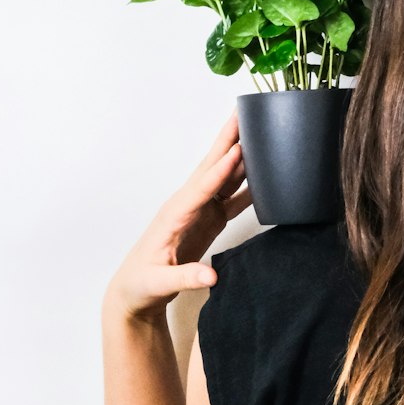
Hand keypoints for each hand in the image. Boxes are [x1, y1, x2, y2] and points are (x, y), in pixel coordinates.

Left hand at [103, 111, 251, 322]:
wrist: (136, 292)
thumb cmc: (142, 284)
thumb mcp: (159, 284)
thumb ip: (185, 277)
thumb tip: (211, 276)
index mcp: (175, 214)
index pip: (201, 188)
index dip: (221, 170)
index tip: (237, 150)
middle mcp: (189, 205)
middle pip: (214, 166)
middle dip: (230, 139)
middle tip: (246, 113)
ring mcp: (202, 210)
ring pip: (226, 176)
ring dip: (243, 153)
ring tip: (261, 131)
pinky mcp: (211, 219)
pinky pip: (235, 196)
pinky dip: (251, 182)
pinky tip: (267, 173)